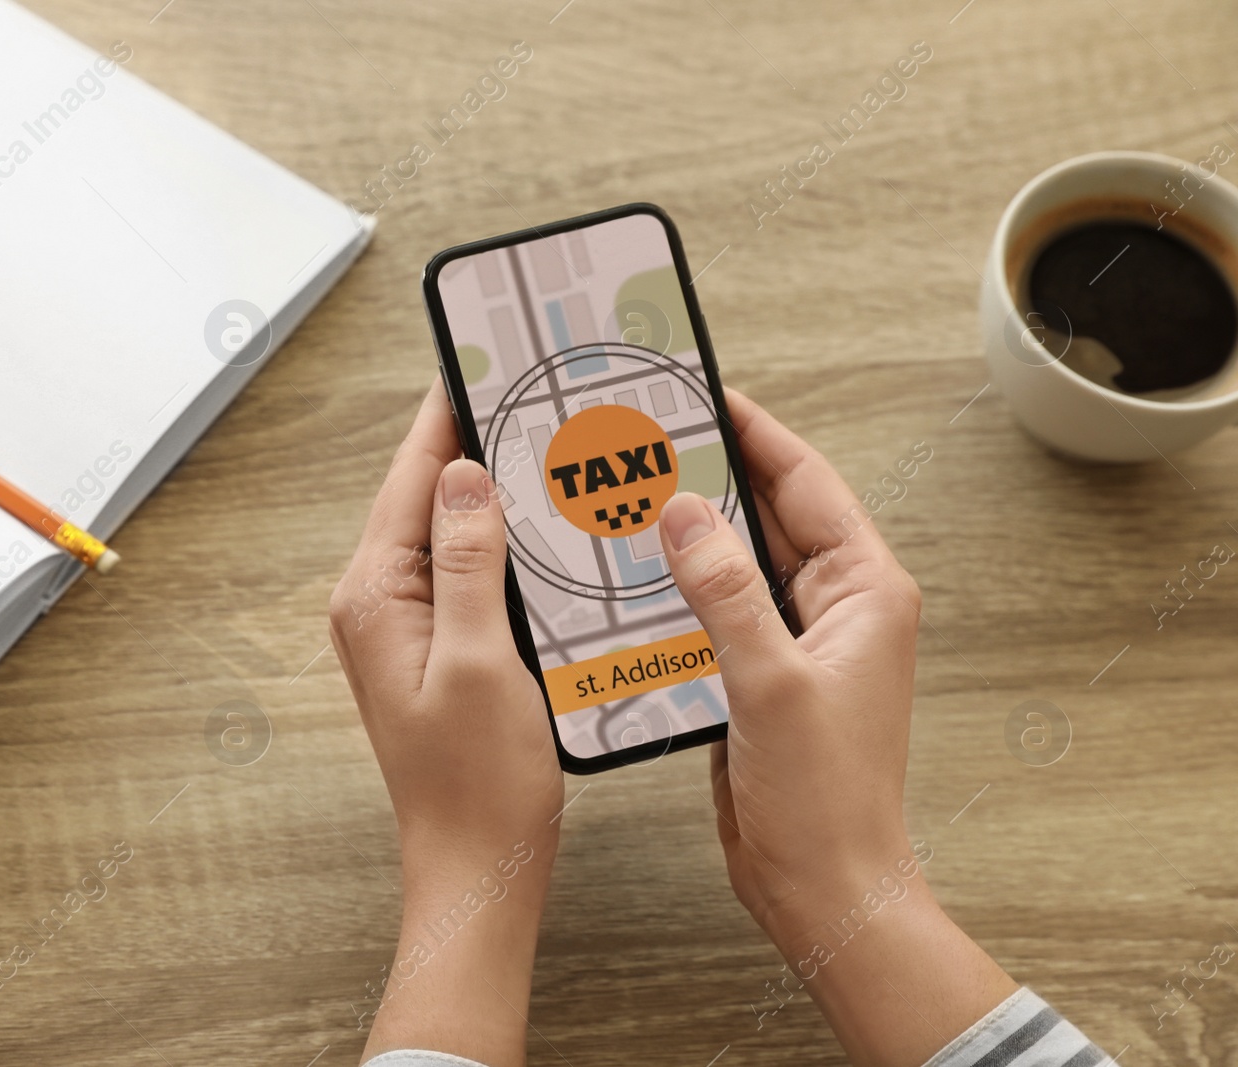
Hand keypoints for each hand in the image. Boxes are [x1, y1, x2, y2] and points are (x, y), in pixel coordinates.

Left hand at [331, 377, 563, 1066]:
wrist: (479, 864)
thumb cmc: (477, 782)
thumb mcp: (480, 662)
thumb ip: (469, 562)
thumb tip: (461, 475)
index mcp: (376, 596)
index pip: (410, 476)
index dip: (448, 411)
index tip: (484, 354)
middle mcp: (379, 603)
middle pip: (427, 494)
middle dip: (475, 439)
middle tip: (528, 388)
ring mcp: (407, 625)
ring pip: (451, 530)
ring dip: (492, 489)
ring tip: (543, 438)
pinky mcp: (438, 645)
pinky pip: (468, 570)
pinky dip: (503, 541)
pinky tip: (544, 527)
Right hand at [658, 389, 1014, 1065]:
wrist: (823, 887)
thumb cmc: (825, 800)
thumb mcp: (772, 684)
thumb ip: (727, 591)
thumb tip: (684, 511)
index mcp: (867, 591)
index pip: (806, 483)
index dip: (755, 432)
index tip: (703, 394)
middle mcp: (838, 605)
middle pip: (769, 513)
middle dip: (711, 474)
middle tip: (649, 439)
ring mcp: (799, 639)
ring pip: (738, 560)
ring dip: (689, 532)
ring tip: (628, 495)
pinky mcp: (763, 672)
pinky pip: (718, 607)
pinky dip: (679, 587)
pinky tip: (633, 575)